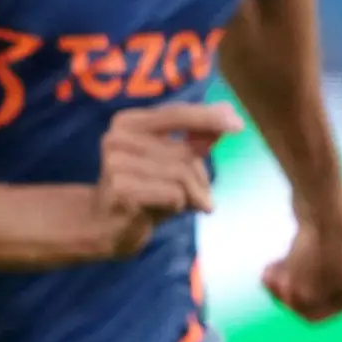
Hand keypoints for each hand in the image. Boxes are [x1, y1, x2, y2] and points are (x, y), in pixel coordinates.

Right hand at [89, 101, 234, 260]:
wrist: (104, 227)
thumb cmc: (143, 190)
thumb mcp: (170, 161)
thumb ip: (196, 138)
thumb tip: (229, 116)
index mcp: (127, 122)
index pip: (176, 114)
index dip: (208, 118)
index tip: (238, 124)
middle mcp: (117, 138)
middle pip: (184, 151)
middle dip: (200, 175)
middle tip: (202, 196)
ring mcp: (116, 164)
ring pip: (182, 173)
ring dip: (194, 194)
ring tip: (188, 206)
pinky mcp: (121, 190)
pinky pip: (174, 194)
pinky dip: (179, 206)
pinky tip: (162, 214)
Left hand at [260, 199, 341, 322]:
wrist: (320, 201)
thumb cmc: (313, 251)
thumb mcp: (302, 291)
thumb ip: (297, 304)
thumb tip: (297, 295)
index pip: (316, 316)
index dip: (291, 307)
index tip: (281, 289)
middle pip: (309, 298)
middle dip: (286, 289)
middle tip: (271, 277)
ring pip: (304, 280)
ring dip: (283, 278)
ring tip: (270, 269)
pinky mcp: (328, 240)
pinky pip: (304, 262)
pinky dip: (289, 263)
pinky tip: (274, 263)